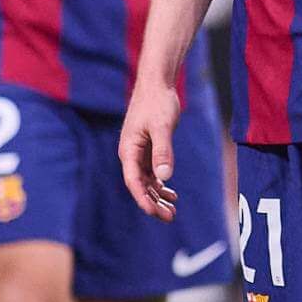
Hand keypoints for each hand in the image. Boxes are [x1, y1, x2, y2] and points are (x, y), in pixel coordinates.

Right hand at [119, 77, 183, 220]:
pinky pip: (152, 172)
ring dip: (157, 196)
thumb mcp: (162, 127)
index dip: (143, 199)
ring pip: (146, 181)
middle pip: (140, 185)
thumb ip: (163, 151)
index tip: (154, 213)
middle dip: (153, 203)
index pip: (133, 181)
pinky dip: (160, 184)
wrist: (157, 83)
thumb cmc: (157, 102)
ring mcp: (139, 152)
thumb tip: (164, 177)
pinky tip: (171, 193)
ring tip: (172, 211)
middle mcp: (131, 154)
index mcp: (128, 150)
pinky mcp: (148, 148)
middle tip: (169, 218)